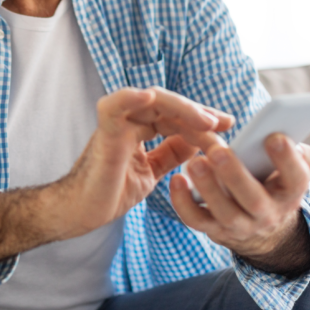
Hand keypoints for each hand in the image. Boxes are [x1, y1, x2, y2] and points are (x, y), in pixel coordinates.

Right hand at [55, 87, 234, 239]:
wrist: (82, 212)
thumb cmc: (111, 192)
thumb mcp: (152, 171)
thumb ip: (171, 153)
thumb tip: (198, 140)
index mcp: (138, 127)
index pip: (174, 114)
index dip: (200, 118)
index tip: (227, 125)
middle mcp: (128, 120)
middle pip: (168, 104)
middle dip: (198, 112)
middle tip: (223, 122)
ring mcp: (115, 123)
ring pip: (152, 100)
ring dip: (181, 108)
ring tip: (206, 121)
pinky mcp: (104, 132)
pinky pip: (115, 106)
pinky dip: (131, 98)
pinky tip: (150, 98)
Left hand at [169, 133, 309, 273]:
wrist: (262, 228)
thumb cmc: (272, 182)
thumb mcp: (290, 169)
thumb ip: (294, 150)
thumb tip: (284, 130)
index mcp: (290, 193)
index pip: (296, 178)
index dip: (287, 159)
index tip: (273, 137)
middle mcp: (268, 213)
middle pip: (254, 200)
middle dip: (235, 175)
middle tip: (218, 151)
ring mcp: (241, 225)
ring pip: (225, 212)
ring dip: (208, 187)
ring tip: (195, 162)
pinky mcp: (215, 229)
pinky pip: (197, 220)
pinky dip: (183, 203)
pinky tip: (176, 180)